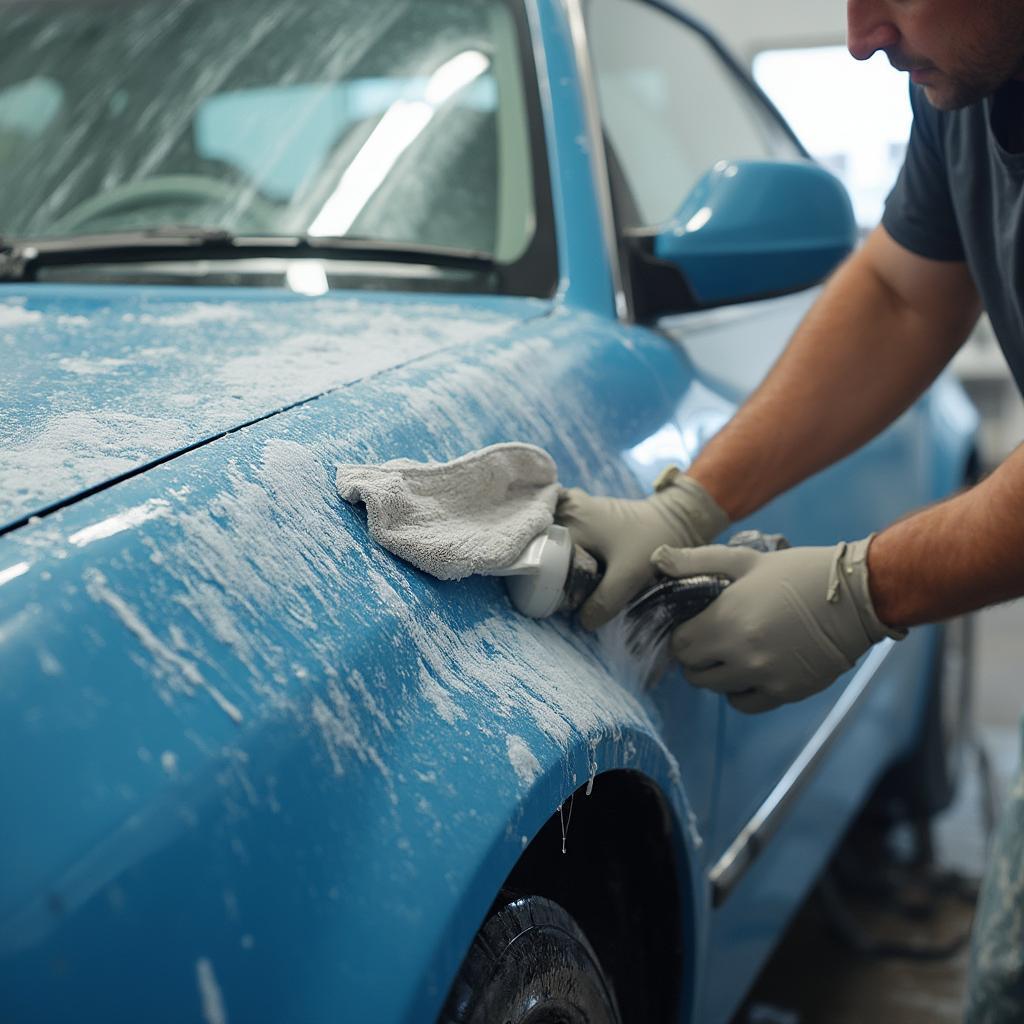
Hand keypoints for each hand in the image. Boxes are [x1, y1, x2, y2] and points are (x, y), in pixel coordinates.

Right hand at [555, 474, 727, 629]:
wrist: (677, 518)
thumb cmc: (653, 542)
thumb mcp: (629, 576)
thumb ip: (604, 601)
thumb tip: (582, 622)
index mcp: (570, 520)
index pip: (543, 556)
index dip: (552, 583)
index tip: (567, 601)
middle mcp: (565, 509)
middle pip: (544, 549)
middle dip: (556, 574)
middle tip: (574, 595)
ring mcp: (573, 508)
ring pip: (554, 545)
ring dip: (564, 566)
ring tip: (581, 584)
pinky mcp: (583, 514)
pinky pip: (566, 539)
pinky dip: (571, 556)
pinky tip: (584, 572)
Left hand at [652, 537, 905, 712]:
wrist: (856, 597)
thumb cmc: (798, 573)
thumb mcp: (745, 560)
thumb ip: (696, 562)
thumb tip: (657, 559)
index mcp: (727, 620)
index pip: (680, 645)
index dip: (682, 635)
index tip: (693, 626)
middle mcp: (742, 654)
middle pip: (694, 672)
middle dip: (695, 657)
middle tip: (709, 640)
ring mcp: (764, 676)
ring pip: (717, 690)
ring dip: (717, 675)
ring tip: (731, 653)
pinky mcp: (786, 692)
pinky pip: (746, 704)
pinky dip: (740, 692)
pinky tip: (749, 671)